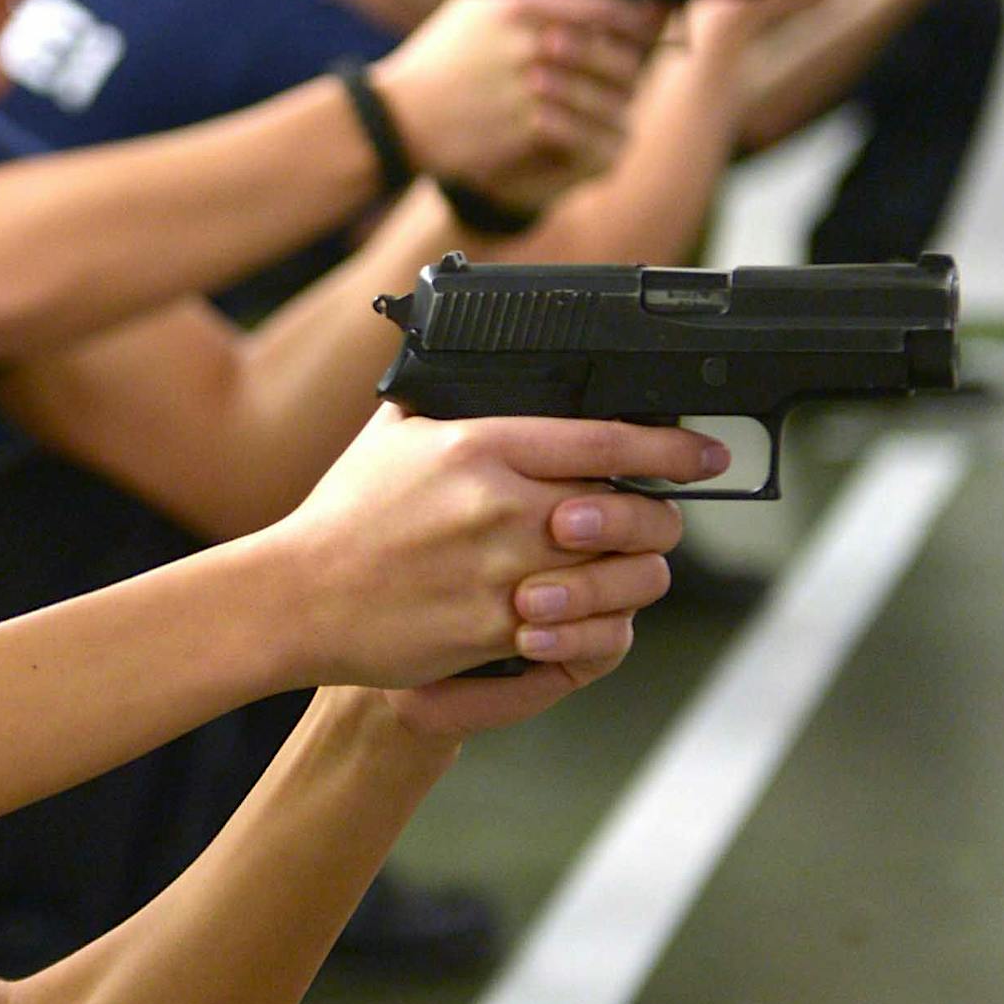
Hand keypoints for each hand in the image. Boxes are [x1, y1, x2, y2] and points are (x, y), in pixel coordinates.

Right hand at [269, 405, 721, 697]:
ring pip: (613, 575)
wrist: (297, 595)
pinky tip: (579, 613)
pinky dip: (589, 624)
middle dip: (659, 519)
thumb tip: (479, 372)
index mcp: (481, 446)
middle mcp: (500, 505)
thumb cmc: (341, 516)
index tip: (706, 453)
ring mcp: (501, 571)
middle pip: (628, 512)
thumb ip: (447, 402)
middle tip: (658, 519)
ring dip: (632, 576)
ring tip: (625, 572)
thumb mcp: (392, 436)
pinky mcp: (494, 629)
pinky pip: (576, 630)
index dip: (671, 448)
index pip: (605, 439)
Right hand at [372, 0, 661, 207]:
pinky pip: (577, 124)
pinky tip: (597, 131)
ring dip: (618, 99)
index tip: (647, 28)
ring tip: (623, 104)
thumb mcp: (470, 11)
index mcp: (516, 5)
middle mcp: (526, 40)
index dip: (634, 19)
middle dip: (633, 62)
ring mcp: (527, 83)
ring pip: (599, 90)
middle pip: (608, 48)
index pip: (600, 6)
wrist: (397, 119)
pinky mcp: (524, 123)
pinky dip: (591, 128)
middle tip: (642, 70)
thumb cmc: (434, 64)